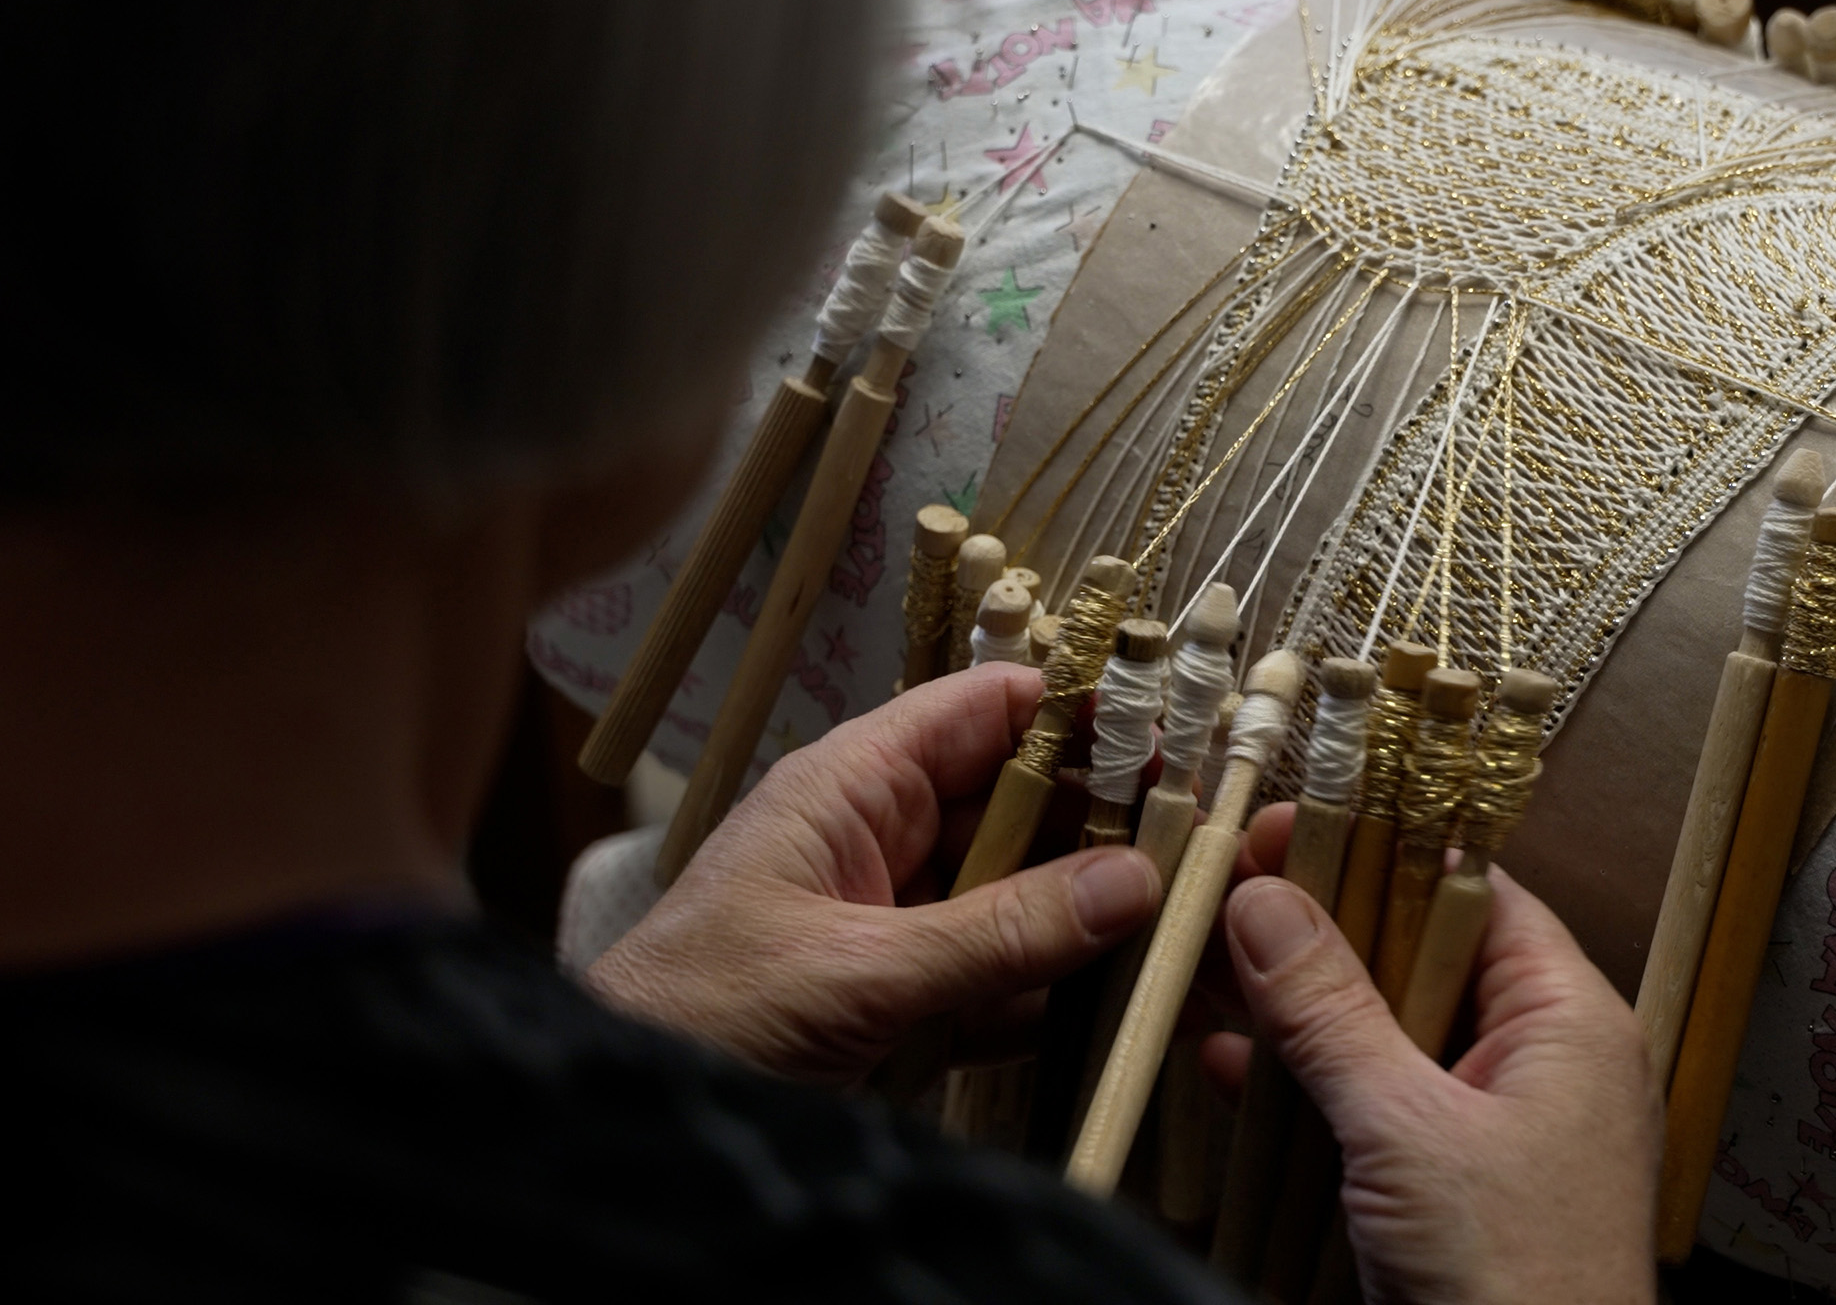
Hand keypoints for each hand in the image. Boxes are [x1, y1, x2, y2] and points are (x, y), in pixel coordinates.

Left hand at [584, 665, 1161, 1085]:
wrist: (623, 1125)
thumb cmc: (693, 1020)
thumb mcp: (855, 972)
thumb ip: (997, 934)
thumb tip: (1129, 884)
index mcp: (853, 788)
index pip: (984, 710)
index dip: (1078, 712)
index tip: (1171, 737)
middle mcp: (886, 841)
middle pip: (1025, 806)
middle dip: (1114, 824)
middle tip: (1213, 848)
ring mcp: (903, 925)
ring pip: (1029, 896)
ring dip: (1104, 914)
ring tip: (1200, 923)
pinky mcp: (913, 1005)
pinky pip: (1011, 981)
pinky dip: (1070, 993)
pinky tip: (1141, 1003)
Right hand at [1207, 856, 1658, 1304]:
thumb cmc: (1512, 1280)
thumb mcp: (1404, 1130)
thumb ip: (1328, 1013)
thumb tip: (1263, 898)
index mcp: (1566, 1019)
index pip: (1470, 888)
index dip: (1374, 847)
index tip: (1281, 824)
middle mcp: (1540, 1060)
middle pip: (1419, 954)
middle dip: (1319, 923)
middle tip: (1224, 884)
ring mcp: (1497, 1126)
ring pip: (1388, 1031)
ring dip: (1301, 1005)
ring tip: (1207, 956)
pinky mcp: (1453, 1186)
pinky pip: (1377, 1106)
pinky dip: (1309, 1085)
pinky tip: (1229, 1064)